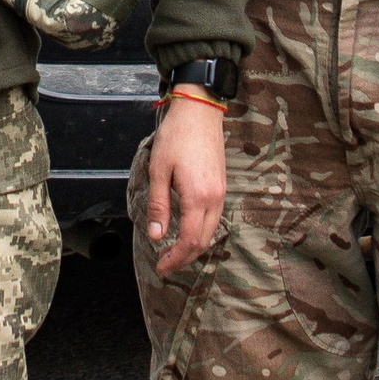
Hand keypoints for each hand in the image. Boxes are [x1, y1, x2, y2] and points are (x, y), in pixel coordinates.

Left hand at [143, 97, 228, 276]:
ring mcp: (221, 192)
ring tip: (174, 251)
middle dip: (185, 258)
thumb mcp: (159, 171)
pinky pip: (214, 218)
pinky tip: (187, 230)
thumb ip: (158, 206)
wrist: (200, 111)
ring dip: (194, 246)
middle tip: (165, 265)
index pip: (190, 241)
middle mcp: (215, 198)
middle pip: (204, 241)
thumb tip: (156, 236)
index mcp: (198, 197)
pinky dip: (201, 232)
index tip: (161, 268)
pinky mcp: (221, 186)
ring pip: (211, 231)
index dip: (175, 259)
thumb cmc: (176, 137)